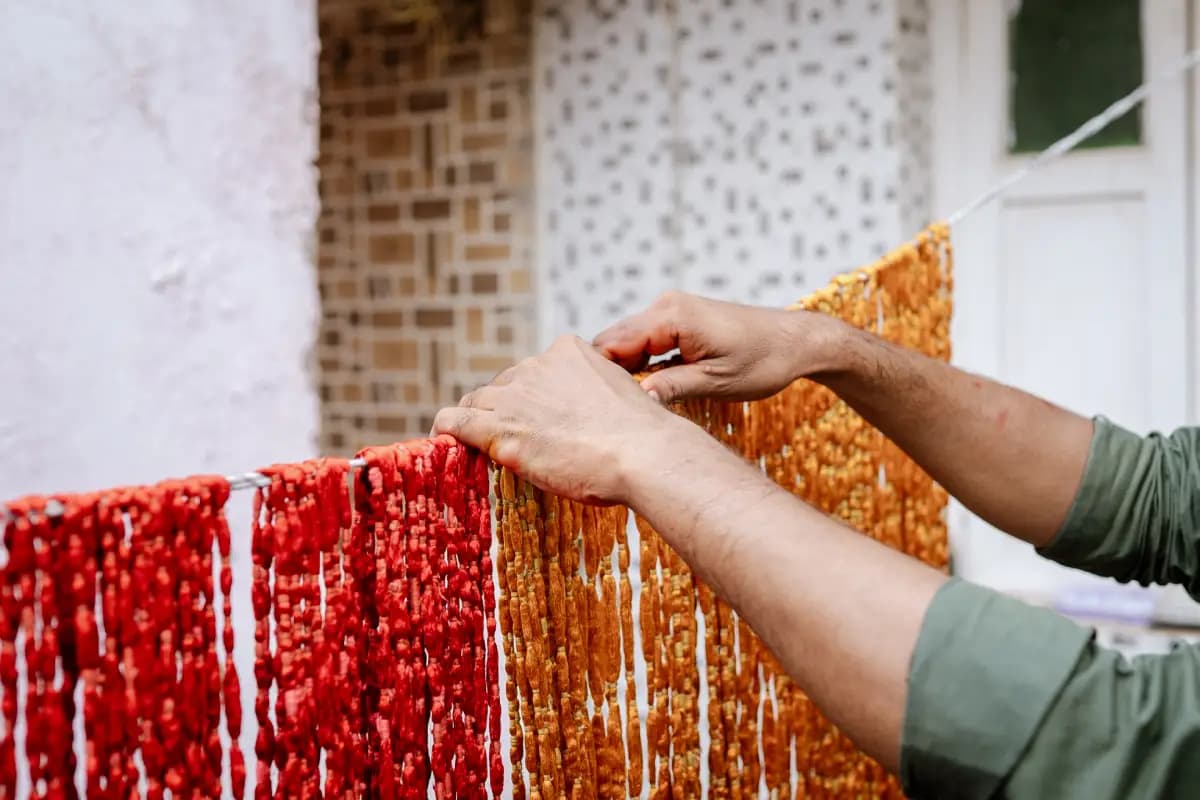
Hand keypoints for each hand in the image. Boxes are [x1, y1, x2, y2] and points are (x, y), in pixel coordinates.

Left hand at [432, 335, 699, 505]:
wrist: (641, 453)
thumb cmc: (641, 435)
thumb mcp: (618, 394)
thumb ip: (593, 393)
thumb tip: (588, 414)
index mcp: (567, 351)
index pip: (532, 371)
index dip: (528, 396)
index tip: (533, 416)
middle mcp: (536, 366)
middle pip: (502, 386)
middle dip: (503, 408)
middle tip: (513, 437)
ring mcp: (515, 396)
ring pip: (476, 402)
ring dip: (475, 420)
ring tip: (476, 441)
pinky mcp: (498, 428)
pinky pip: (454, 420)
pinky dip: (446, 426)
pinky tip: (443, 437)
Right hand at [592, 291, 845, 402]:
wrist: (797, 342)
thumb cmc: (764, 361)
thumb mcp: (716, 382)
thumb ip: (670, 387)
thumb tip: (633, 401)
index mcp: (672, 317)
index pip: (612, 343)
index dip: (600, 376)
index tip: (596, 406)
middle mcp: (666, 305)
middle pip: (614, 340)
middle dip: (608, 374)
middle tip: (608, 411)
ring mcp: (672, 310)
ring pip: (628, 342)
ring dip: (625, 370)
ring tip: (625, 404)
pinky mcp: (680, 319)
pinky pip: (646, 340)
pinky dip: (641, 363)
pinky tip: (645, 389)